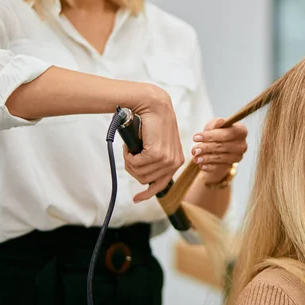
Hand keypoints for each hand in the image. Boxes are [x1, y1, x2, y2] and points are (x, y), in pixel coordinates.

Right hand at [123, 86, 184, 201]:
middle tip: (128, 154)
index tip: (136, 199)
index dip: (147, 194)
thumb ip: (154, 159)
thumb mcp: (156, 144)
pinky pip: (135, 164)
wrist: (153, 104)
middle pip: (145, 179)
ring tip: (129, 148)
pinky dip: (128, 156)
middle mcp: (174, 162)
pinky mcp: (157, 153)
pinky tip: (129, 146)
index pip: (162, 185)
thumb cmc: (152, 122)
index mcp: (176, 160)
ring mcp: (166, 159)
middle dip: (132, 169)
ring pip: (139, 173)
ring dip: (129, 161)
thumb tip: (142, 176)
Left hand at [191, 118, 247, 182]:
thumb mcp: (215, 125)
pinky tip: (201, 165)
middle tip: (194, 149)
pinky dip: (209, 167)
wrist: (218, 146)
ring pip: (220, 157)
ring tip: (195, 158)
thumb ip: (216, 123)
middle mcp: (242, 144)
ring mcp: (237, 156)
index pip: (227, 134)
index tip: (195, 137)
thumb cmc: (217, 132)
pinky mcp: (230, 165)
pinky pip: (219, 167)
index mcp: (241, 130)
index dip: (211, 136)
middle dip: (206, 147)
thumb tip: (220, 122)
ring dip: (206, 158)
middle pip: (223, 146)